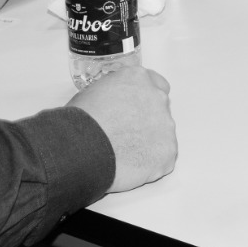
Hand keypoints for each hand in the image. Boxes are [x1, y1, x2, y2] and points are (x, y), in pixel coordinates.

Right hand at [68, 66, 177, 192]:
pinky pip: (162, 159)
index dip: (144, 99)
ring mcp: (166, 126)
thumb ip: (114, 95)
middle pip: (159, 109)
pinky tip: (130, 168)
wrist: (82, 149)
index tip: (136, 110)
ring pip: (162, 135)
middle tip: (126, 136)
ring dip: (148, 143)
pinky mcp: (168, 152)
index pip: (154, 83)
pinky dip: (150, 165)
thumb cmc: (79, 122)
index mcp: (138, 78)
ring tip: (123, 156)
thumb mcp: (93, 93)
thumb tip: (114, 106)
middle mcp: (157, 97)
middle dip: (146, 122)